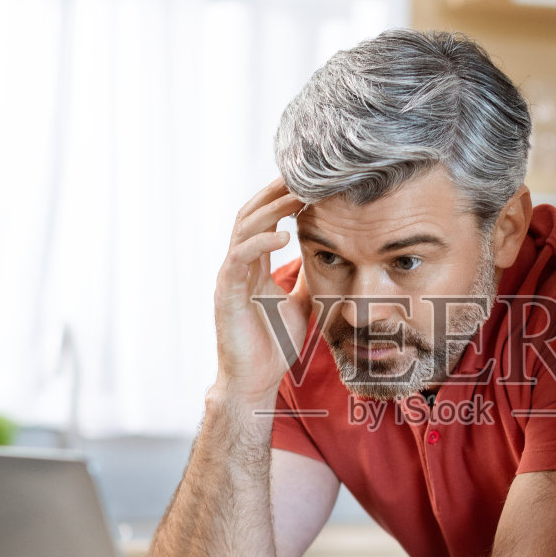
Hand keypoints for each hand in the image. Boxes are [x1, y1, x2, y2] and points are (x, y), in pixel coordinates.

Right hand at [213, 178, 314, 401]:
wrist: (256, 382)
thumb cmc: (274, 346)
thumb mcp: (301, 304)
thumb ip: (307, 279)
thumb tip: (329, 257)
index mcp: (254, 267)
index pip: (264, 221)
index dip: (282, 199)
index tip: (309, 181)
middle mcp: (238, 266)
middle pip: (250, 215)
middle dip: (274, 193)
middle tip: (302, 174)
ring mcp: (230, 278)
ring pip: (244, 229)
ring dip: (271, 210)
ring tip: (297, 195)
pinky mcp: (226, 294)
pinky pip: (240, 258)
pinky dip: (261, 242)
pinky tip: (285, 234)